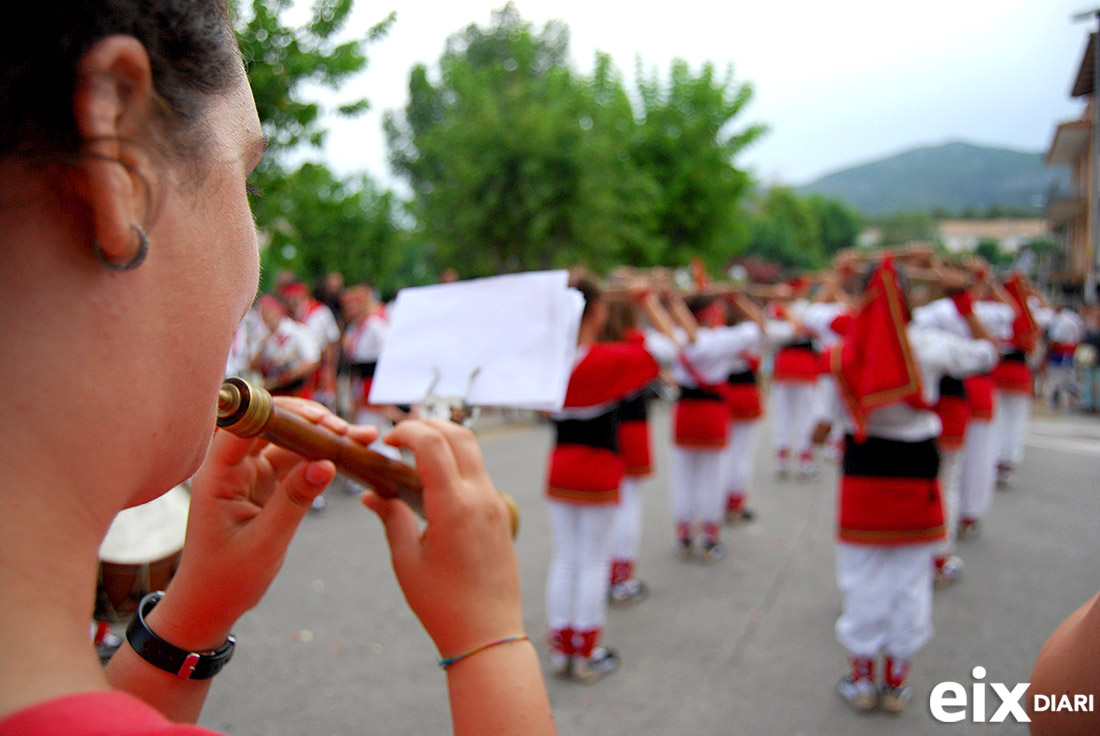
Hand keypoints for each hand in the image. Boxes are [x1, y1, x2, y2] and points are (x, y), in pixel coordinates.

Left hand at [148, 398, 377, 650]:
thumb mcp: (264, 543)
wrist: (210, 605)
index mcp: (217, 475)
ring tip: (360, 437)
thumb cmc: (225, 579)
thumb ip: (294, 500)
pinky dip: (321, 456)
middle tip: (347, 429)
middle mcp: (232, 467)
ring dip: (323, 436)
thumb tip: (327, 463)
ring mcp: (250, 474)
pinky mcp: (265, 485)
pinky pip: (296, 461)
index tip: (321, 420)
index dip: (282, 414)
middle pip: (271, 424)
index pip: (244, 425)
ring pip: (289, 441)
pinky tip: (348, 454)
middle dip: (311, 420)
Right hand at [361, 419, 521, 658]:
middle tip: (399, 439)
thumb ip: (390, 518)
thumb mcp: (406, 561)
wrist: (488, 633)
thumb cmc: (443, 604)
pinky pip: (479, 473)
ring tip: (413, 457)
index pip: (432, 443)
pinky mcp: (500, 513)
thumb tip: (371, 494)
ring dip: (444, 442)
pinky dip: (456, 463)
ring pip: (473, 450)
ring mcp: (494, 503)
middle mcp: (480, 497)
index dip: (406, 432)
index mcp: (454, 506)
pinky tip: (433, 482)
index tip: (386, 442)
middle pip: (459, 434)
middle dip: (427, 425)